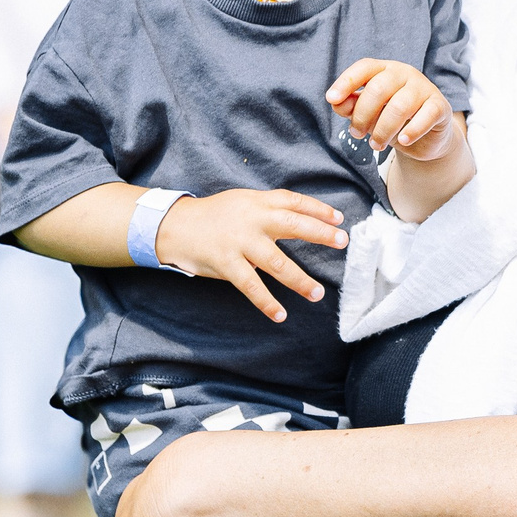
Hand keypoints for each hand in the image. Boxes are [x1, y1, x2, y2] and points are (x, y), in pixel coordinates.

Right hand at [155, 188, 345, 323]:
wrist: (175, 226)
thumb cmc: (215, 216)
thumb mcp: (243, 202)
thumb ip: (269, 209)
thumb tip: (304, 220)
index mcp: (258, 202)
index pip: (294, 201)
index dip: (318, 209)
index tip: (339, 219)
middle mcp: (252, 219)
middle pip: (293, 224)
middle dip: (320, 233)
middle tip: (342, 242)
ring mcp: (239, 242)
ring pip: (277, 262)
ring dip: (299, 280)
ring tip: (317, 293)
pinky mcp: (227, 263)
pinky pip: (251, 286)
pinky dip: (267, 302)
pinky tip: (281, 314)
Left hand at [328, 59, 461, 162]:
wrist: (426, 138)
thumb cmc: (391, 121)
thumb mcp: (368, 114)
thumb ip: (351, 106)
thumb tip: (337, 102)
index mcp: (384, 70)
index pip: (364, 68)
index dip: (346, 81)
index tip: (331, 99)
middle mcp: (405, 73)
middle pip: (378, 89)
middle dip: (362, 115)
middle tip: (357, 134)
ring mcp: (424, 88)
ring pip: (399, 107)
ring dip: (382, 130)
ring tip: (376, 145)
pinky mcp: (440, 106)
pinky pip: (425, 117)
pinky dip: (411, 131)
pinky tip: (402, 141)